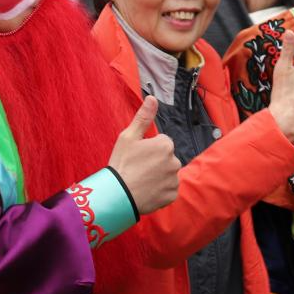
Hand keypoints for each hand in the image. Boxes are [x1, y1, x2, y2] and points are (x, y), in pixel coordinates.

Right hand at [109, 96, 180, 214]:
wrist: (117, 195)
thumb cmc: (121, 164)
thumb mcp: (128, 137)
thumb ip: (143, 117)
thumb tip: (152, 97)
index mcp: (165, 145)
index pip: (161, 143)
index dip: (148, 148)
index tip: (137, 156)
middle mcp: (175, 161)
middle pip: (166, 158)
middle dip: (155, 162)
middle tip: (138, 169)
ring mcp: (174, 179)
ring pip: (167, 174)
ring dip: (158, 176)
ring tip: (141, 181)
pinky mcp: (172, 195)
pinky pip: (168, 190)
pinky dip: (160, 190)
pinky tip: (146, 191)